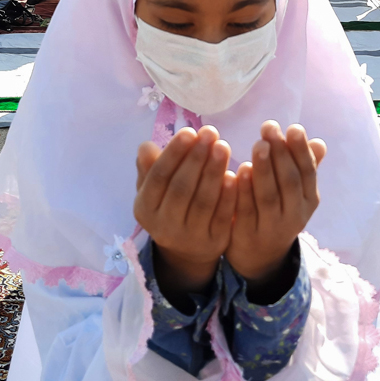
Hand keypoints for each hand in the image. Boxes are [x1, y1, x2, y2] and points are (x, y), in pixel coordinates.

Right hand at [134, 127, 237, 298]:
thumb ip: (151, 167)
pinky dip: (228, 195)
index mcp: (145, 208)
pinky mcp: (213, 243)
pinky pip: (222, 217)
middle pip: (181, 189)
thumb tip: (146, 146)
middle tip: (211, 132)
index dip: (173, 153)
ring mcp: (189, 237)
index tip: (189, 131)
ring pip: (203, 201)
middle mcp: (163, 226)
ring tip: (223, 146)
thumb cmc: (170, 205)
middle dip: (197, 158)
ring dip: (214, 171)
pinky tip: (235, 174)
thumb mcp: (154, 189)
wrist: (187, 249)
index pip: (158, 177)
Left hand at [226, 122, 325, 290]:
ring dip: (264, 169)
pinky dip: (244, 190)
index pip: (307, 173)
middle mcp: (294, 215)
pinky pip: (246, 211)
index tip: (293, 127)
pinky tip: (238, 170)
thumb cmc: (277, 211)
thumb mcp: (294, 193)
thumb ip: (303, 167)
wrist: (259, 257)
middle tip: (269, 128)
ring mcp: (271, 227)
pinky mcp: (247, 235)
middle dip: (280, 153)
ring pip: (269, 197)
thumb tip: (319, 143)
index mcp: (308, 200)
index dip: (301, 150)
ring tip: (258, 144)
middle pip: (289, 183)